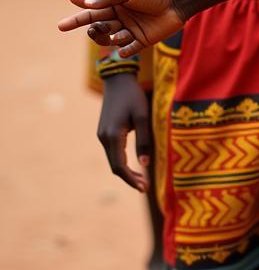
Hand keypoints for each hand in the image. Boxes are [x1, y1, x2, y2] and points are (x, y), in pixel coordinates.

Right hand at [59, 0, 182, 56]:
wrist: (178, 0)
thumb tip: (85, 5)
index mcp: (115, 4)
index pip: (91, 11)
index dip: (77, 16)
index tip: (61, 24)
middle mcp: (121, 17)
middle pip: (97, 27)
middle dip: (92, 30)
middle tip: (95, 27)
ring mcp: (131, 30)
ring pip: (110, 40)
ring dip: (110, 38)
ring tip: (119, 33)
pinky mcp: (142, 41)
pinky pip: (128, 50)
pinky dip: (125, 50)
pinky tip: (126, 48)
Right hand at [97, 72, 151, 192]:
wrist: (117, 81)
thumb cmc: (133, 96)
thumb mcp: (143, 116)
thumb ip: (143, 140)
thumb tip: (144, 164)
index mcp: (113, 136)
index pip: (120, 167)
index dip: (131, 179)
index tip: (144, 188)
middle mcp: (104, 138)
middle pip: (115, 166)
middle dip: (129, 178)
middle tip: (146, 187)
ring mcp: (102, 135)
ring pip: (113, 160)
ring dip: (126, 171)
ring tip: (142, 179)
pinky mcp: (104, 132)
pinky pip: (112, 152)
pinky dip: (121, 161)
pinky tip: (133, 165)